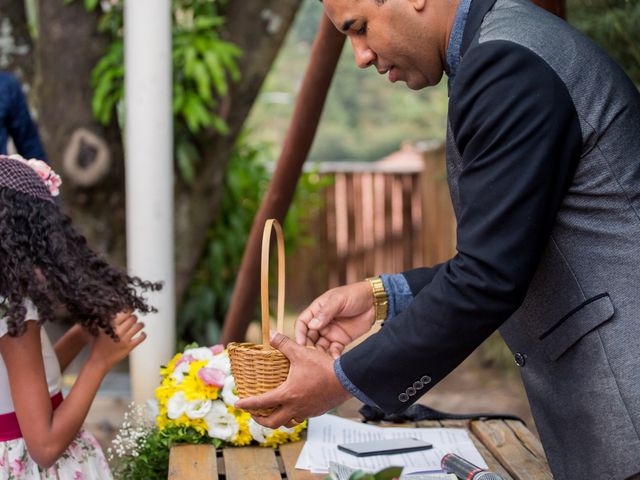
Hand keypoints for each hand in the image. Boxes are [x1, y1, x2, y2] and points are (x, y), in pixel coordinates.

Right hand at [88, 312, 145, 372]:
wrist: (98, 362)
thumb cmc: (97, 345)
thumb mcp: (98, 331)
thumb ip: (105, 321)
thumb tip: (114, 311)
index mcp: (110, 325)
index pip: (124, 312)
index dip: (129, 309)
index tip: (130, 309)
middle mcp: (118, 331)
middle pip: (133, 318)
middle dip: (134, 317)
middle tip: (133, 318)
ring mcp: (124, 339)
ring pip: (139, 326)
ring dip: (140, 324)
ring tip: (139, 324)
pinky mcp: (129, 347)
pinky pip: (142, 338)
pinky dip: (143, 334)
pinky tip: (142, 333)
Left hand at [235, 332, 350, 428]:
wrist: (347, 380)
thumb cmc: (324, 368)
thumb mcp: (302, 353)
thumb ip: (285, 344)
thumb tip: (272, 333)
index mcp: (287, 394)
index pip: (262, 403)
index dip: (247, 404)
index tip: (237, 404)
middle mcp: (295, 407)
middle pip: (272, 423)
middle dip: (260, 420)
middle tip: (254, 414)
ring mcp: (306, 411)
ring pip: (287, 423)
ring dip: (278, 419)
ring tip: (274, 412)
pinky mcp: (316, 412)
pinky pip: (300, 418)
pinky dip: (293, 415)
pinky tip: (294, 406)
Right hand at [295, 281, 373, 358]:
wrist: (374, 301)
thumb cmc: (354, 294)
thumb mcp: (338, 300)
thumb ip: (325, 313)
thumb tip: (312, 325)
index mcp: (317, 310)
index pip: (302, 323)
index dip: (299, 333)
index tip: (301, 343)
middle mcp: (321, 323)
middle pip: (309, 337)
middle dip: (308, 347)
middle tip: (310, 356)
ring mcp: (331, 332)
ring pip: (319, 345)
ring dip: (319, 353)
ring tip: (321, 361)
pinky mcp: (341, 340)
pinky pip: (333, 350)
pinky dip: (333, 355)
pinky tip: (335, 360)